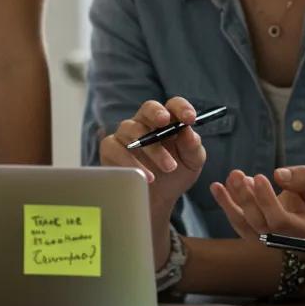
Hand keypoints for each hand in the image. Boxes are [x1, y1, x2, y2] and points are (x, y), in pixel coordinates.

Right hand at [99, 97, 206, 261]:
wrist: (157, 200)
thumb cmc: (175, 175)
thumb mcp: (191, 163)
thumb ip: (193, 147)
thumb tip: (189, 133)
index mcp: (168, 121)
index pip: (174, 105)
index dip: (181, 108)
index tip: (190, 119)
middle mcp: (145, 122)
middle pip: (148, 108)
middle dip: (157, 113)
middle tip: (166, 122)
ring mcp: (125, 134)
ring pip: (134, 129)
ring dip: (152, 148)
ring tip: (169, 167)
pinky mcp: (110, 148)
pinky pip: (116, 148)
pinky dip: (132, 163)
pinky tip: (147, 177)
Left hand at [210, 165, 304, 239]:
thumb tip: (279, 174)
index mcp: (304, 232)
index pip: (280, 222)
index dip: (267, 201)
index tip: (260, 177)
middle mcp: (283, 240)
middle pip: (259, 224)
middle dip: (246, 198)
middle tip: (237, 174)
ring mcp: (266, 239)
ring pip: (244, 224)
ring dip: (231, 201)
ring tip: (226, 180)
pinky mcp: (252, 231)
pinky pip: (237, 220)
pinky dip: (226, 203)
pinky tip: (217, 187)